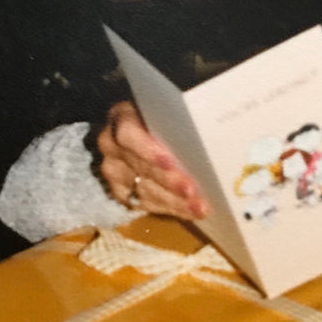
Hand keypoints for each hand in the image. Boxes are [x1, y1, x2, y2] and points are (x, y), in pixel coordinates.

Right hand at [97, 101, 208, 219]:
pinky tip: (190, 211)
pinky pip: (145, 204)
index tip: (170, 162)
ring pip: (143, 190)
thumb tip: (209, 130)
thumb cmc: (167, 117)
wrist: (148, 130)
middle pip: (140, 167)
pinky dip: (171, 209)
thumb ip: (183, 120)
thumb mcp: (172, 110)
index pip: (128, 134)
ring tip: (199, 207)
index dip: (147, 150)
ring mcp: (114, 170)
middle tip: (192, 191)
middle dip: (169, 182)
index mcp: (122, 117)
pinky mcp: (120, 191)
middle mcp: (111, 144)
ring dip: (174, 201)